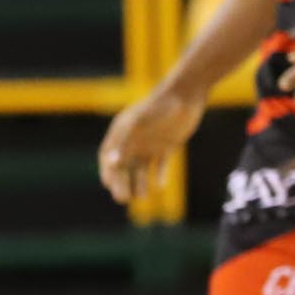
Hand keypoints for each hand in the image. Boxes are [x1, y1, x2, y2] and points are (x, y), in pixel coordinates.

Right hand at [96, 85, 205, 205]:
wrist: (186, 95)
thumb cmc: (160, 107)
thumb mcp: (140, 124)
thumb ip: (125, 141)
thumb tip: (110, 162)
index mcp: (123, 131)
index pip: (108, 154)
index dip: (107, 170)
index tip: (108, 185)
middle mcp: (135, 139)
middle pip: (123, 165)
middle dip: (122, 182)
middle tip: (123, 199)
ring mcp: (151, 142)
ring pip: (141, 168)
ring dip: (139, 183)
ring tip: (142, 196)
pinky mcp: (167, 145)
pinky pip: (160, 164)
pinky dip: (159, 176)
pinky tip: (160, 186)